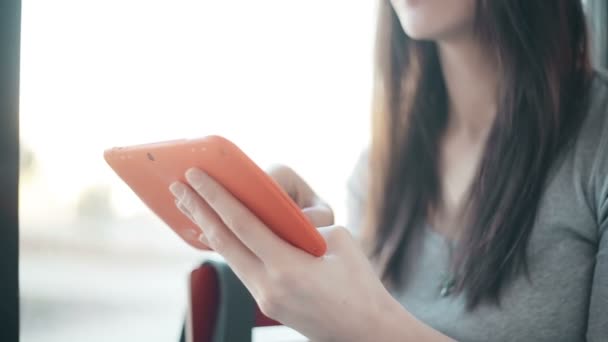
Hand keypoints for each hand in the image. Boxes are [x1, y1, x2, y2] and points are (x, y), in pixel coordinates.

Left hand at [170, 168, 449, 341]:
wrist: (364, 331)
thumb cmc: (359, 283)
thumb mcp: (338, 241)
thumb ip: (303, 225)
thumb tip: (279, 215)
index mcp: (287, 267)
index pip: (241, 224)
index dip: (215, 197)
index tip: (195, 176)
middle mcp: (267, 285)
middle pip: (222, 242)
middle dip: (198, 211)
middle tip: (177, 187)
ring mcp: (264, 298)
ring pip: (228, 257)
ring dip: (208, 229)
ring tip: (190, 207)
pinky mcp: (266, 303)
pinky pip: (240, 268)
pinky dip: (226, 247)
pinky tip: (217, 233)